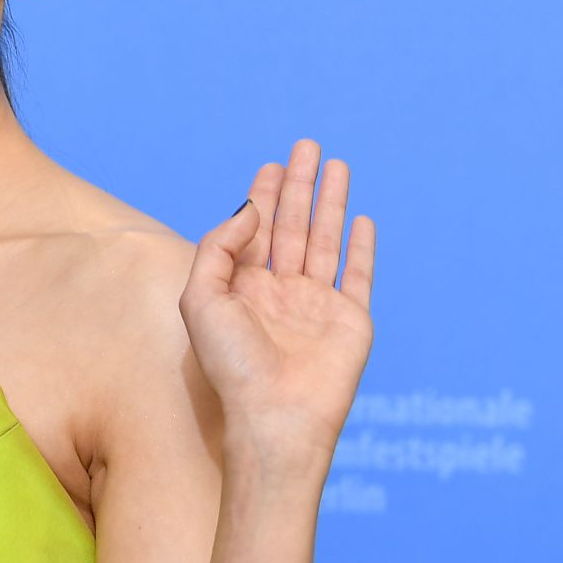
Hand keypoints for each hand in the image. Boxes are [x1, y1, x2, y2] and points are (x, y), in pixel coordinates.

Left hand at [180, 140, 376, 469]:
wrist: (275, 416)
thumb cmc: (231, 365)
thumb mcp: (202, 298)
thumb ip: (219, 247)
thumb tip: (250, 208)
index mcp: (242, 288)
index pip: (255, 230)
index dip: (264, 195)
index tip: (272, 163)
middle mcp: (280, 293)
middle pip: (292, 226)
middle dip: (299, 186)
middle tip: (306, 146)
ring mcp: (317, 306)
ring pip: (325, 241)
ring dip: (331, 203)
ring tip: (337, 165)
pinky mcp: (350, 321)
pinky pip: (357, 275)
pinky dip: (360, 247)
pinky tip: (361, 219)